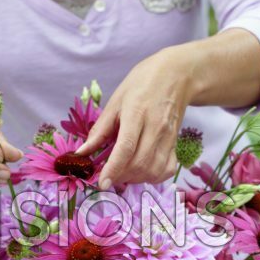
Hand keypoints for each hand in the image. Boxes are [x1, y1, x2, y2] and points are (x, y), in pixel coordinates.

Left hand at [76, 47, 195, 188]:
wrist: (177, 75)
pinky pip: (166, 170)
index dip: (113, 169)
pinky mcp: (176, 144)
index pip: (126, 148)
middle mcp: (156, 128)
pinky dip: (152, 177)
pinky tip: (141, 171)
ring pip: (152, 171)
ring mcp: (169, 137)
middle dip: (120, 176)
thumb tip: (82, 153)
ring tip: (122, 172)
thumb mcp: (116, 101)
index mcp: (137, 113)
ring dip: (134, 179)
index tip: (102, 184)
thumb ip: (100, 130)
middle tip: (108, 175)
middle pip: (139, 163)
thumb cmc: (142, 84)